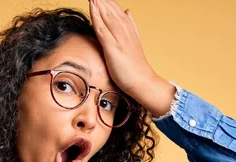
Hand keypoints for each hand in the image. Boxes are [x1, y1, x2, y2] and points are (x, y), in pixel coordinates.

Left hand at [88, 0, 174, 116]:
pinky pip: (103, 28)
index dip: (108, 0)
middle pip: (110, 9)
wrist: (142, 81)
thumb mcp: (132, 42)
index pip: (115, 9)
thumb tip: (127, 11)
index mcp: (128, 28)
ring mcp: (119, 38)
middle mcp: (124, 30)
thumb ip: (129, 27)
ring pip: (107, 15)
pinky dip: (97, 16)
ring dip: (100, 2)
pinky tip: (92, 6)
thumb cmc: (135, 66)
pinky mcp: (113, 47)